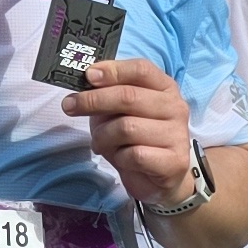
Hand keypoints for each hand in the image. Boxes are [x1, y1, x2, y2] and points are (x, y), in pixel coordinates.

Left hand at [65, 54, 195, 206]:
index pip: (141, 69)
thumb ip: (108, 93)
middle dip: (93, 100)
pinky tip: (121, 159)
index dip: (113, 71)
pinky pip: (135, 154)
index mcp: (164, 88)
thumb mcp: (120, 111)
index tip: (88, 76)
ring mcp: (177, 134)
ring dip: (103, 136)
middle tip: (70, 106)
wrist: (158, 177)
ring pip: (127, 127)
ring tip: (99, 143)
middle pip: (129, 96)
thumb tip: (87, 79)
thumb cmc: (136, 139)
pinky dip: (119, 157)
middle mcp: (175, 107)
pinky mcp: (174, 161)